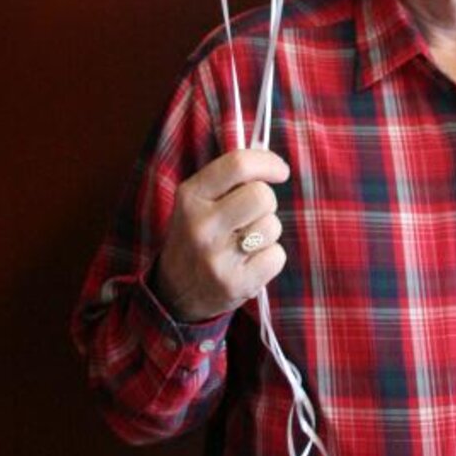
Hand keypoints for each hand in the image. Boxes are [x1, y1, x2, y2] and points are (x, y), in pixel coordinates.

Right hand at [152, 149, 289, 322]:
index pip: (237, 164)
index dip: (267, 162)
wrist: (175, 293)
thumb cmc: (197, 237)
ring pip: (272, 226)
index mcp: (190, 197)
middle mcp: (201, 226)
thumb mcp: (197, 202)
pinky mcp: (235, 284)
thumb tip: (271, 163)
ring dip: (267, 232)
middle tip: (253, 215)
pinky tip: (249, 263)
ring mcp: (216, 258)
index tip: (280, 170)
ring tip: (244, 243)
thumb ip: (228, 180)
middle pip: (262, 195)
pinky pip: (277, 256)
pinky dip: (270, 258)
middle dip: (267, 203)